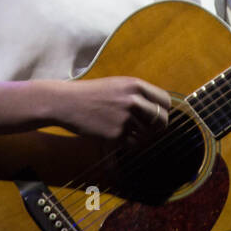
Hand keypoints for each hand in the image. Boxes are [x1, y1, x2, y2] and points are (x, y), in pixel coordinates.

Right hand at [54, 76, 172, 146]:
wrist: (65, 102)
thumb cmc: (91, 94)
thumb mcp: (117, 86)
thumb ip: (138, 95)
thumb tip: (160, 111)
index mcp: (135, 85)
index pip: (165, 101)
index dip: (163, 111)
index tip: (156, 117)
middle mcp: (133, 100)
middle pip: (162, 121)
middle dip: (156, 128)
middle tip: (146, 130)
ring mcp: (125, 118)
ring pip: (146, 135)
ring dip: (137, 137)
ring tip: (120, 130)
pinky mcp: (116, 134)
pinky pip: (131, 144)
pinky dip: (124, 144)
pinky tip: (112, 136)